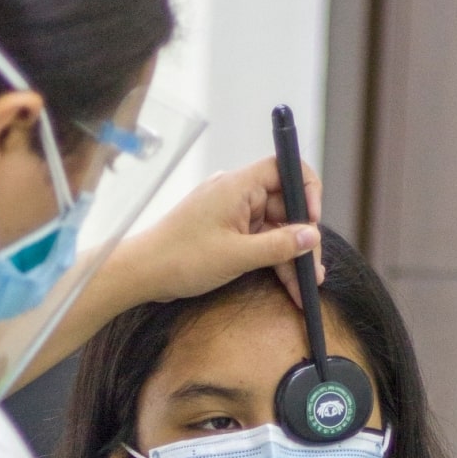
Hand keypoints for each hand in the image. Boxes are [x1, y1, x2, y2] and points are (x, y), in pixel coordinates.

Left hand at [115, 155, 323, 313]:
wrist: (142, 272)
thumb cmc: (181, 259)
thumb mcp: (237, 255)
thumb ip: (278, 245)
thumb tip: (312, 235)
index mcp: (238, 185)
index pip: (285, 169)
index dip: (307, 190)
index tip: (313, 221)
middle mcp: (237, 194)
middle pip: (284, 206)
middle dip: (302, 238)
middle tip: (313, 271)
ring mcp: (231, 214)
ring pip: (274, 229)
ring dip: (290, 257)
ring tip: (304, 288)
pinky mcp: (226, 233)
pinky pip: (258, 241)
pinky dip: (272, 260)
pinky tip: (288, 284)